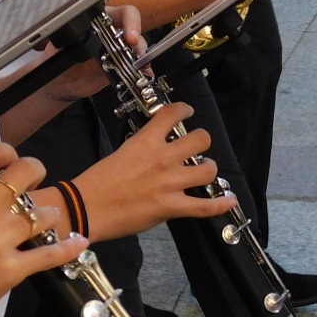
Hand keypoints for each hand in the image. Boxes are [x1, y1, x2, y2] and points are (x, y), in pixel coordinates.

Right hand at [0, 144, 86, 316]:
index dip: (5, 150)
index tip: (8, 157)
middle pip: (25, 173)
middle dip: (34, 171)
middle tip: (33, 179)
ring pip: (42, 213)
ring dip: (46, 213)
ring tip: (42, 218)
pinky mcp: (10, 272)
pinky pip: (49, 255)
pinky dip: (67, 248)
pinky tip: (77, 242)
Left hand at [29, 3, 144, 102]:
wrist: (62, 81)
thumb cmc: (58, 57)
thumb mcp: (56, 43)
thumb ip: (60, 38)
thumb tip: (60, 37)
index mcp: (91, 16)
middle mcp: (108, 26)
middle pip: (128, 15)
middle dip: (133, 23)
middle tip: (131, 38)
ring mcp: (118, 44)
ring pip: (136, 38)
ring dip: (140, 46)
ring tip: (137, 56)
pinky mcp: (123, 61)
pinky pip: (137, 60)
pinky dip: (144, 65)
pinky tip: (145, 70)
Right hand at [73, 103, 234, 238]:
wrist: (88, 207)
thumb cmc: (99, 180)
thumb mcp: (121, 151)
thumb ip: (143, 147)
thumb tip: (156, 147)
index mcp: (146, 140)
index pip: (173, 113)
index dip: (185, 109)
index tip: (187, 112)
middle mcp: (162, 158)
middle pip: (201, 139)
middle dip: (202, 141)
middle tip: (197, 148)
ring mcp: (170, 183)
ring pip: (208, 170)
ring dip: (209, 169)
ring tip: (204, 171)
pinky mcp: (172, 207)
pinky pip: (205, 206)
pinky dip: (221, 204)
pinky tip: (228, 200)